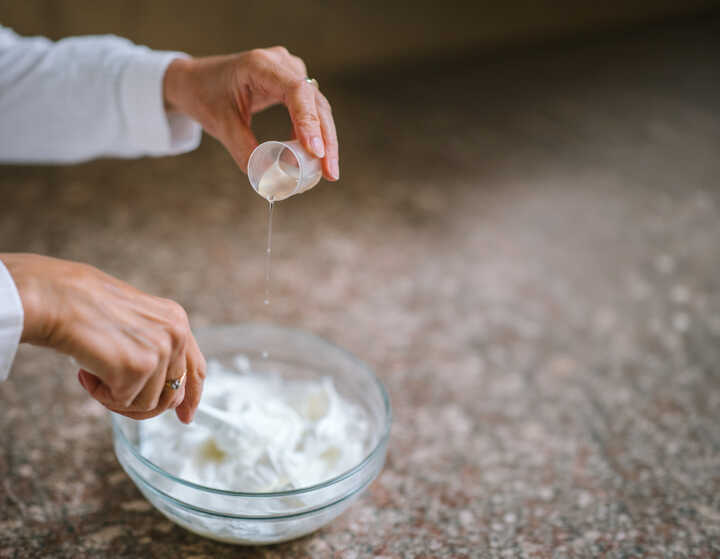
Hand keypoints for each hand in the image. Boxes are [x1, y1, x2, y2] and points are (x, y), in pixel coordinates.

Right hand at [1, 254, 204, 422]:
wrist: (57, 297)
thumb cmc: (85, 309)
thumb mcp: (134, 324)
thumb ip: (155, 350)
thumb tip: (169, 394)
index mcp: (176, 320)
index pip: (194, 368)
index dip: (192, 396)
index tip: (186, 417)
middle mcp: (175, 335)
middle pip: (171, 394)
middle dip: (141, 403)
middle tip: (110, 393)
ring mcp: (159, 351)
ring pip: (147, 404)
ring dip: (116, 396)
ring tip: (94, 371)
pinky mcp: (138, 368)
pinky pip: (123, 403)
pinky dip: (101, 394)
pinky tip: (87, 371)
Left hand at [163, 47, 339, 180]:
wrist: (195, 81)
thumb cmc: (204, 96)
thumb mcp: (220, 124)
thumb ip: (242, 149)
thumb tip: (266, 178)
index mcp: (260, 65)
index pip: (296, 91)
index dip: (309, 121)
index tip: (315, 152)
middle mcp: (281, 63)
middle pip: (315, 102)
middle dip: (325, 140)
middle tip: (330, 173)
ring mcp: (290, 72)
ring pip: (318, 107)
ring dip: (325, 140)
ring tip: (327, 172)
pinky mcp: (292, 85)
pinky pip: (311, 110)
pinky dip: (314, 135)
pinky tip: (313, 158)